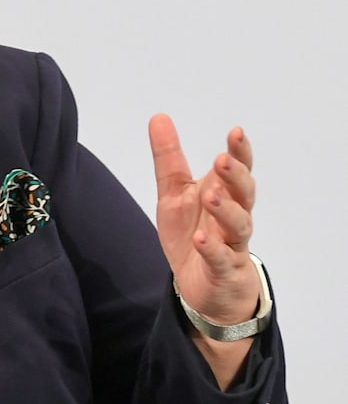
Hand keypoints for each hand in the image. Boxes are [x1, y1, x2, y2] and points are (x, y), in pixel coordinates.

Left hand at [149, 114, 260, 324]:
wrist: (202, 286)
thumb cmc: (193, 233)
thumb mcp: (174, 193)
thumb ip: (169, 158)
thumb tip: (158, 117)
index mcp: (224, 195)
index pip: (238, 170)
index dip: (240, 152)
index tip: (236, 132)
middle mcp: (233, 217)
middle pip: (244, 194)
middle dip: (235, 176)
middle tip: (222, 160)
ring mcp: (232, 244)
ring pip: (238, 225)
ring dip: (226, 210)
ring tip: (210, 196)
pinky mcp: (224, 270)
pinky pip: (221, 259)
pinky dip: (212, 248)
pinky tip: (201, 238)